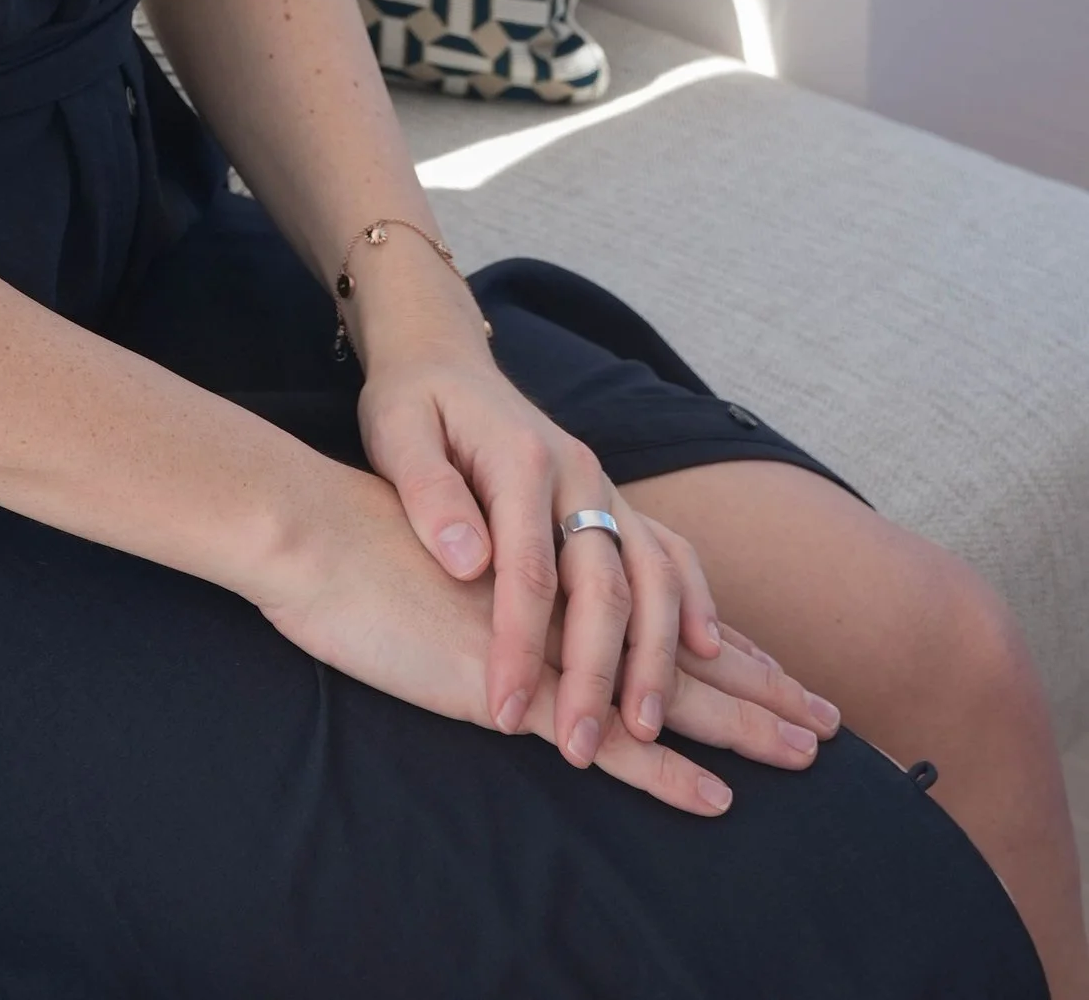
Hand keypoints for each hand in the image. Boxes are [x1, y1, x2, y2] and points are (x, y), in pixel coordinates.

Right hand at [254, 457, 838, 815]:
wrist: (309, 530)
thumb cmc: (360, 539)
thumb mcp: (438, 546)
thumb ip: (486, 571)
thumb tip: (508, 588)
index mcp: (551, 562)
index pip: (652, 598)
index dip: (716, 637)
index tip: (771, 666)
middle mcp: (565, 597)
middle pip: (681, 646)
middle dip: (758, 684)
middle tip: (830, 723)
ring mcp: (546, 645)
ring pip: (664, 692)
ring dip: (740, 724)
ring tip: (806, 754)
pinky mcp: (515, 687)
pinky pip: (605, 737)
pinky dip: (665, 770)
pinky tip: (714, 796)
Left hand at [348, 253, 839, 764]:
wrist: (445, 359)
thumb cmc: (413, 407)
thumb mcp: (397, 433)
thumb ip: (429, 493)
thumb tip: (465, 560)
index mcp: (521, 458)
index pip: (527, 569)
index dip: (517, 646)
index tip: (499, 712)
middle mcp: (578, 474)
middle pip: (603, 584)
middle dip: (595, 673)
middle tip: (577, 745)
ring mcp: (606, 488)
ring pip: (653, 577)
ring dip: (657, 655)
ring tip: (646, 730)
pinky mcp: (616, 504)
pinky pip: (672, 555)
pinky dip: (696, 604)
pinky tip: (706, 655)